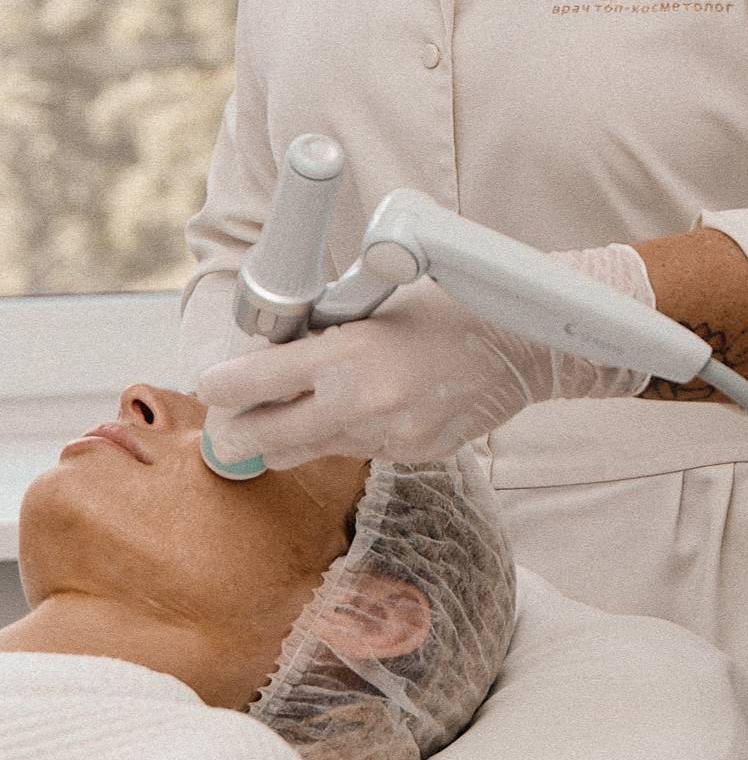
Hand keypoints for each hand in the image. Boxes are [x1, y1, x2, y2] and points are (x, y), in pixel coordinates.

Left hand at [198, 245, 656, 471]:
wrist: (522, 342)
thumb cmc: (447, 307)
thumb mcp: (376, 302)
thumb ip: (322, 332)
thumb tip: (269, 351)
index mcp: (346, 356)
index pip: (251, 384)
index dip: (221, 387)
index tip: (213, 385)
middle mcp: (360, 406)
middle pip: (263, 439)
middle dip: (241, 430)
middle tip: (234, 417)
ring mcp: (387, 439)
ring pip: (308, 451)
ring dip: (294, 432)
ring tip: (300, 406)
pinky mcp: (411, 456)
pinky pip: (358, 452)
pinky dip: (349, 433)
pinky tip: (370, 405)